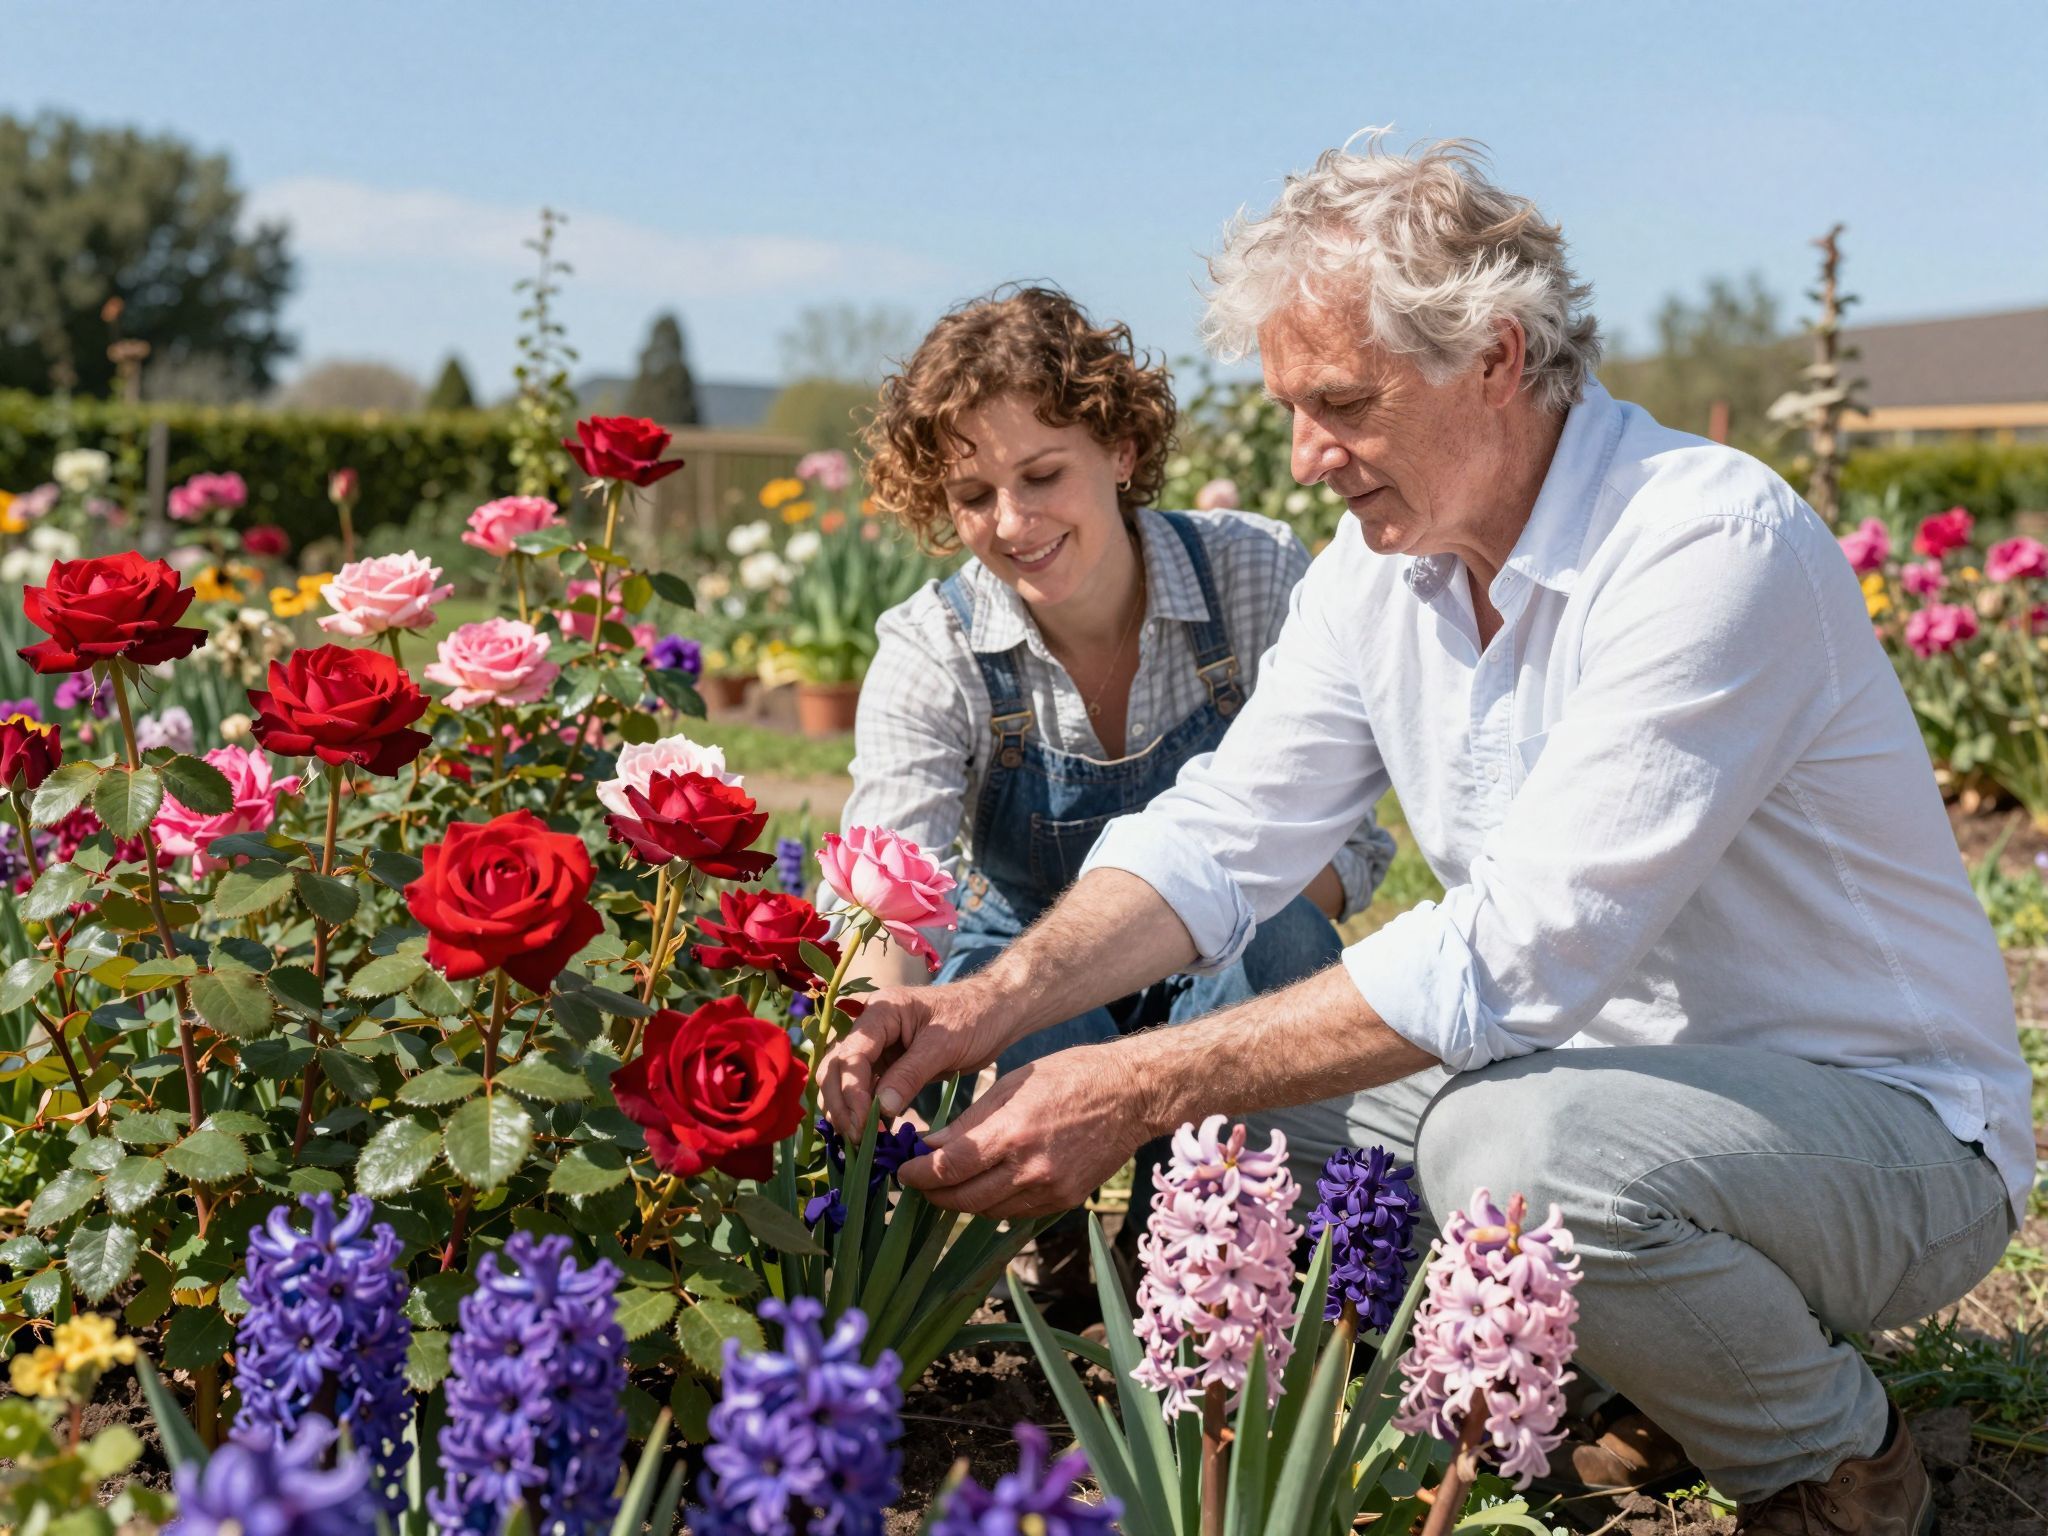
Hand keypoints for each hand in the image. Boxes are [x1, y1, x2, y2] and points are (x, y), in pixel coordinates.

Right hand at [818, 976, 1014, 1132]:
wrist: (994, 1012)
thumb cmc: (973, 1018)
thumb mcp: (943, 1046)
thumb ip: (910, 1075)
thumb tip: (880, 1109)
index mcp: (881, 1010)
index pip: (851, 1055)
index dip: (851, 1092)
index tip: (862, 1124)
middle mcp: (870, 1025)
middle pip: (835, 1067)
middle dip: (841, 1104)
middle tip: (856, 1138)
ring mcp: (876, 1044)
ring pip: (844, 1079)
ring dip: (846, 1109)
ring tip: (860, 1140)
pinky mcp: (886, 1062)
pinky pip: (865, 1087)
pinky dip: (864, 1109)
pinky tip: (871, 1132)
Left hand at [897, 1044, 1150, 1219]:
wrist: (1131, 1095)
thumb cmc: (1070, 1076)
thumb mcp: (1012, 1085)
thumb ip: (970, 1122)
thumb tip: (931, 1146)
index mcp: (1013, 1132)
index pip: (951, 1167)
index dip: (920, 1175)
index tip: (904, 1171)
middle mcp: (1031, 1169)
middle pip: (964, 1199)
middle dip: (934, 1194)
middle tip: (918, 1181)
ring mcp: (1050, 1190)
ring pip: (987, 1211)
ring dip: (961, 1200)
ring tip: (948, 1182)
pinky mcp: (1064, 1201)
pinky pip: (1016, 1213)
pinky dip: (994, 1203)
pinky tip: (986, 1184)